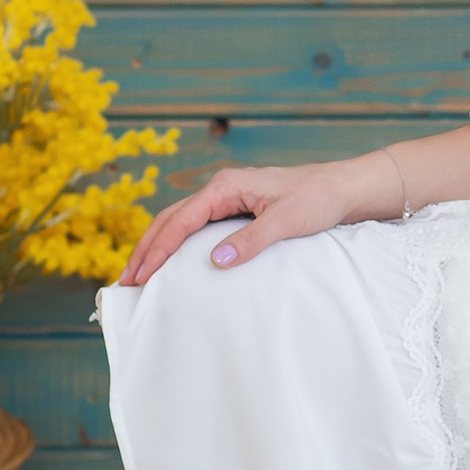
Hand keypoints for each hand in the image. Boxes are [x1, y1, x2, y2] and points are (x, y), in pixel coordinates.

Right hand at [119, 152, 400, 291]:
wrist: (343, 188)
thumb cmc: (318, 199)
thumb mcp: (287, 221)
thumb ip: (251, 240)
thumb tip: (215, 262)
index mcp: (226, 187)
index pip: (180, 221)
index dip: (157, 250)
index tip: (140, 276)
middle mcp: (221, 189)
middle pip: (170, 220)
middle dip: (146, 250)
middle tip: (126, 282)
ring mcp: (227, 198)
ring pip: (180, 222)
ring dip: (157, 247)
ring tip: (139, 275)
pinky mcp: (236, 209)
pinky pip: (196, 227)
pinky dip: (177, 245)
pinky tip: (171, 263)